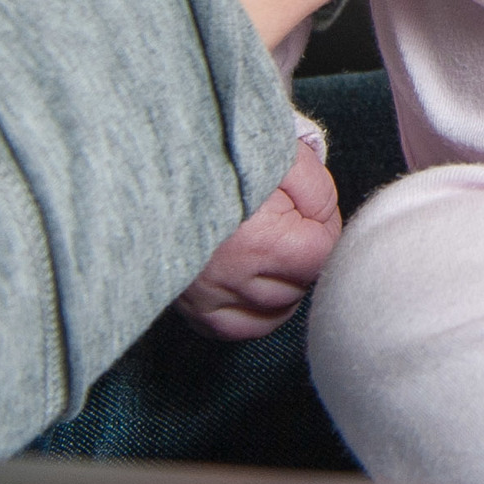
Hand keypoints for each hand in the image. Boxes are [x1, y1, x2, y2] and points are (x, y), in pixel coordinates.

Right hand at [178, 130, 340, 340]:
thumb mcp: (282, 155)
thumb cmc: (223, 154)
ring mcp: (207, 297)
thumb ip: (319, 192)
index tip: (308, 211)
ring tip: (274, 254)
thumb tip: (327, 227)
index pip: (320, 255)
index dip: (323, 230)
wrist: (156, 164)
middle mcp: (232, 278)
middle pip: (297, 288)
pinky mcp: (189, 306)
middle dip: (303, 259)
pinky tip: (254, 285)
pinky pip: (234, 329)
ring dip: (282, 288)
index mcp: (260, 242)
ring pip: (270, 315)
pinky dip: (251, 314)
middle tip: (289, 226)